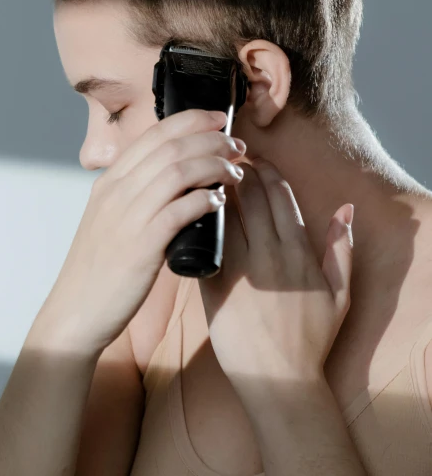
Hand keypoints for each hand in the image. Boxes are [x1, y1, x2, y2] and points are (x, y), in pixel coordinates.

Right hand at [41, 110, 244, 356]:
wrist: (75, 312)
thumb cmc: (99, 269)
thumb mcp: (109, 219)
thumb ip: (136, 196)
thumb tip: (175, 179)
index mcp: (110, 181)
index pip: (154, 134)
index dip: (192, 120)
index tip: (219, 120)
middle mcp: (116, 191)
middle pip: (171, 146)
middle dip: (211, 139)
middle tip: (237, 146)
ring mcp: (127, 217)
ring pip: (178, 171)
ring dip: (214, 166)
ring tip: (236, 172)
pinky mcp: (141, 246)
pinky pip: (179, 210)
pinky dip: (204, 199)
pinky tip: (219, 201)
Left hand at [198, 157, 353, 396]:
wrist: (279, 379)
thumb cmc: (310, 338)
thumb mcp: (340, 294)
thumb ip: (341, 248)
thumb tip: (345, 209)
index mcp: (299, 252)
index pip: (281, 195)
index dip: (266, 171)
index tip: (254, 159)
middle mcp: (270, 255)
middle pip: (252, 197)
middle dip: (239, 171)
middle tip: (227, 159)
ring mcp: (241, 270)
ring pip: (227, 215)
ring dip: (218, 191)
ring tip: (208, 176)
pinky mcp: (216, 286)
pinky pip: (207, 243)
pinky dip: (201, 223)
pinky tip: (193, 209)